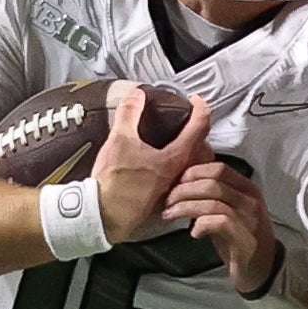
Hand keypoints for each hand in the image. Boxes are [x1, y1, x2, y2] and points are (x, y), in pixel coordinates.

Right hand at [92, 80, 213, 242]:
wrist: (104, 214)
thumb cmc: (114, 181)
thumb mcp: (119, 140)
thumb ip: (129, 114)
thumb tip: (137, 94)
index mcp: (175, 158)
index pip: (199, 128)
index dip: (201, 109)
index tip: (195, 100)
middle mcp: (180, 175)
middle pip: (203, 149)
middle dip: (199, 132)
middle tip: (189, 121)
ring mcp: (173, 188)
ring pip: (193, 166)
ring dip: (190, 150)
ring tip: (177, 140)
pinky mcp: (164, 198)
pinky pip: (182, 179)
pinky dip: (180, 166)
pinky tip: (163, 162)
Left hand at [163, 159, 278, 293]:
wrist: (262, 268)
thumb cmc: (240, 238)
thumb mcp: (230, 210)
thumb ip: (213, 195)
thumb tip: (182, 184)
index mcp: (247, 188)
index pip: (219, 168)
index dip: (193, 172)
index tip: (176, 183)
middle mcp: (250, 200)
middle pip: (212, 182)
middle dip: (183, 189)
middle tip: (167, 201)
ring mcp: (249, 219)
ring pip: (212, 201)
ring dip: (185, 206)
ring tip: (170, 214)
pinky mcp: (244, 239)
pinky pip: (219, 222)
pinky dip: (201, 225)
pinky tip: (193, 233)